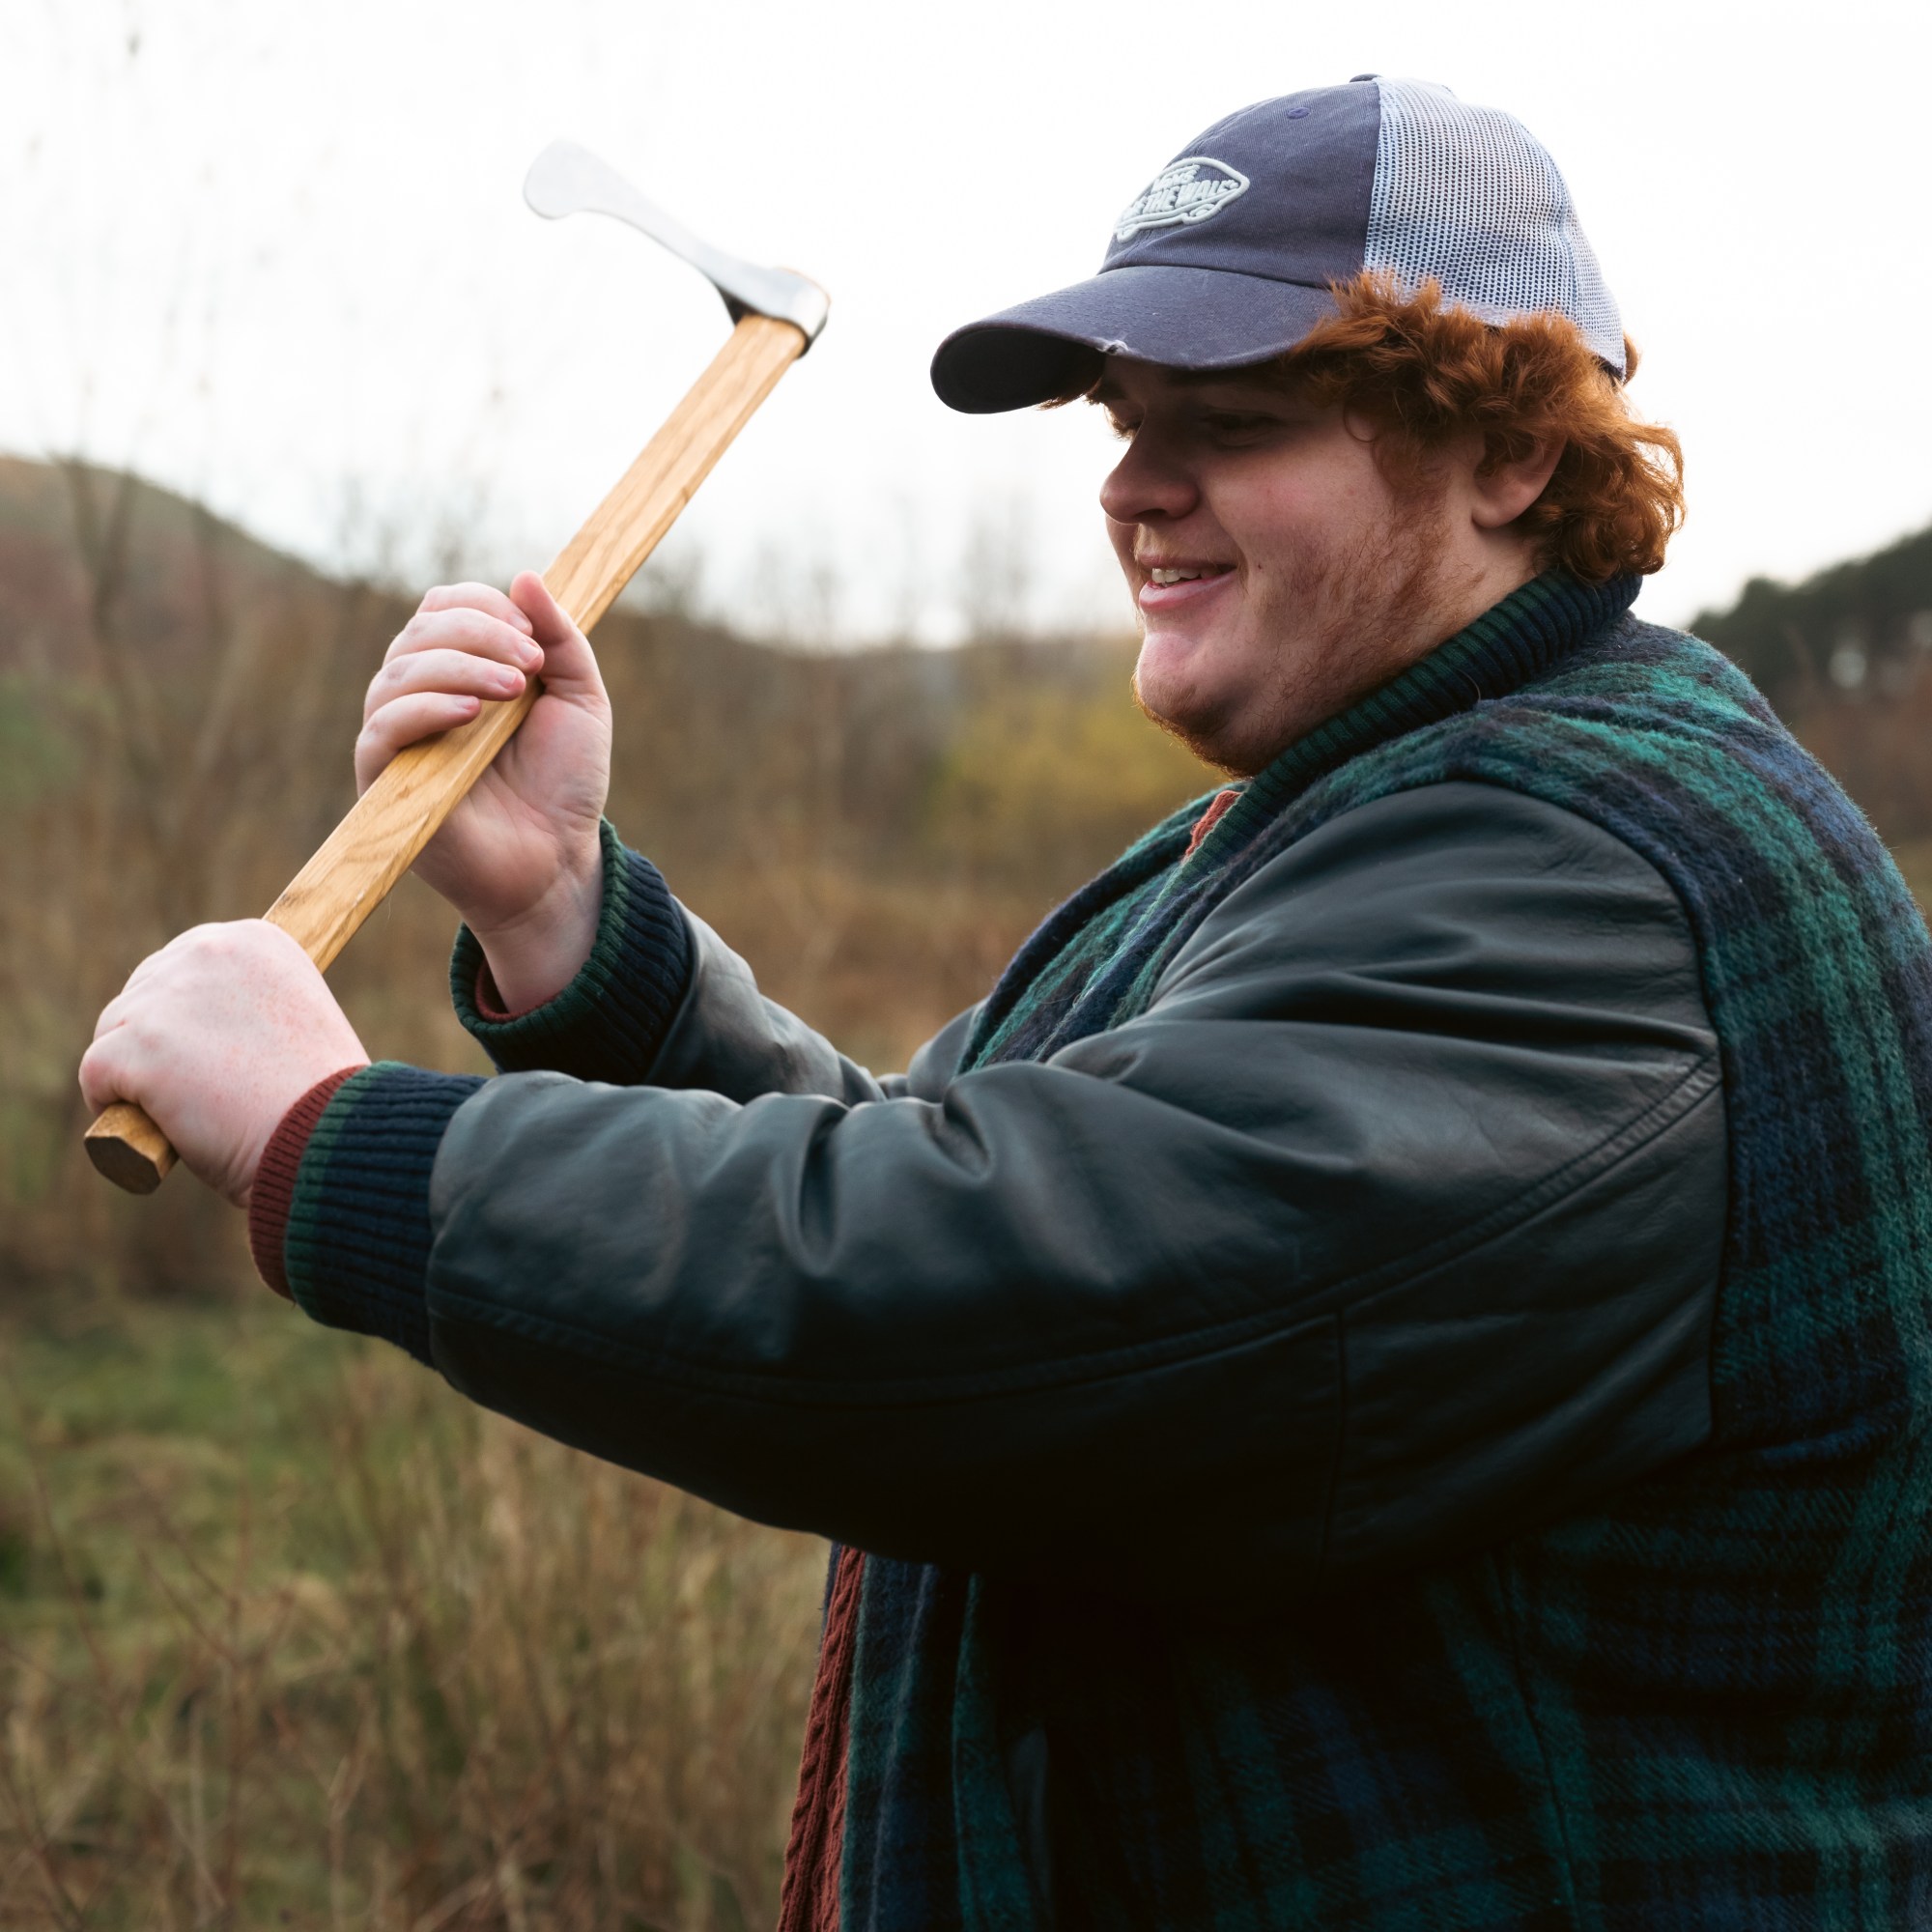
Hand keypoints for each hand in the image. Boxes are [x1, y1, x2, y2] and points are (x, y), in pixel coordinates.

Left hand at [80, 923, 368, 1208]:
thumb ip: (245, 1003)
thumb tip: (194, 1026)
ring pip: (113, 1033)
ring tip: (184, 1110)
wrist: (327, 1136)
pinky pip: (95, 1073)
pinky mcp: (135, 1045)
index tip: (210, 1051)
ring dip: (135, 1072)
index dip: (189, 1015)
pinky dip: (111, 1104)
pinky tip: (153, 1125)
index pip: (186, 965)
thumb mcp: (294, 1020)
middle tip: (196, 1087)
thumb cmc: (321, 1097)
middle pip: (142, 993)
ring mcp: (167, 998)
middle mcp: (207, 951)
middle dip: (156, 1039)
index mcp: (254, 939)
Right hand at [357, 571, 610, 1007]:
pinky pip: (382, 726)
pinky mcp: (383, 779)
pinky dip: (424, 709)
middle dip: (478, 633)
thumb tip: (526, 575)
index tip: (534, 640)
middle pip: (421, 629)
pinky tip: (470, 715)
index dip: (485, 607)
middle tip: (529, 665)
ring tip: (511, 692)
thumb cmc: (564, 784)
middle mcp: (420, 694)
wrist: (556, 860)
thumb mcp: (581, 701)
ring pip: (399, 671)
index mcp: (460, 668)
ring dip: (459, 666)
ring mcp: (398, 735)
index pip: (445, 606)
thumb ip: (562, 640)